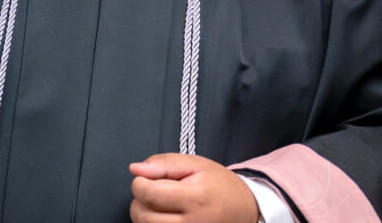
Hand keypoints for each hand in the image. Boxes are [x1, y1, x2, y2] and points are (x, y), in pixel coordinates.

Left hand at [128, 153, 259, 222]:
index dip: (140, 182)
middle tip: (155, 192)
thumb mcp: (196, 164)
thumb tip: (135, 169)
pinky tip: (164, 217)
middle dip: (140, 200)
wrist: (246, 209)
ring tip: (160, 205)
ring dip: (145, 215)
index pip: (148, 193)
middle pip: (143, 215)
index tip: (148, 179)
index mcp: (195, 198)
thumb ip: (163, 164)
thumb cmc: (220, 186)